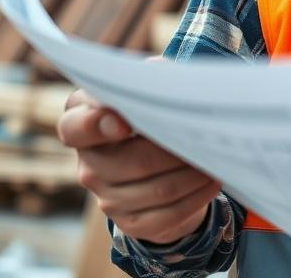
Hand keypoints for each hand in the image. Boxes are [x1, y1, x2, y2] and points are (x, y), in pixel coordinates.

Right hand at [57, 89, 221, 244]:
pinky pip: (167, 216)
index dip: (96, 125)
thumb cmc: (151, 113)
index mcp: (83, 124)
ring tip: (215, 158)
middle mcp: (89, 164)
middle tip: (202, 139)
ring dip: (193, 174)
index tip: (125, 122)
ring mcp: (106, 197)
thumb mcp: (147, 89)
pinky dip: (196, 197)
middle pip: (133, 163)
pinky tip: (212, 181)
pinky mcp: (130, 221)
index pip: (75, 128)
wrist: (156, 161)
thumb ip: (151, 78)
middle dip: (175, 151)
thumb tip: (162, 70)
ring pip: (158, 190)